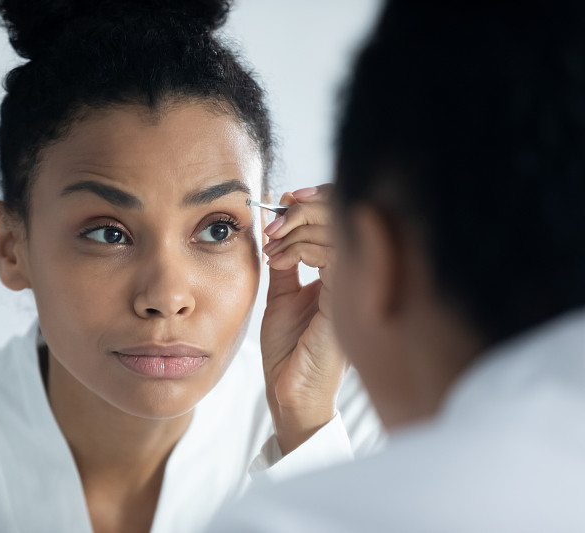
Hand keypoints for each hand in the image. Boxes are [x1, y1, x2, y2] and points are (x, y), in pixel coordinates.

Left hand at [260, 185, 345, 454]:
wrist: (289, 393)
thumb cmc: (290, 352)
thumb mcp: (284, 296)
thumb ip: (287, 263)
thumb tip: (278, 227)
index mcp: (344, 276)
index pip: (343, 222)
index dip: (317, 203)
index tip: (284, 200)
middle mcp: (355, 280)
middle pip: (346, 219)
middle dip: (306, 208)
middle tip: (276, 215)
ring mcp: (353, 290)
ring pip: (340, 233)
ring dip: (299, 226)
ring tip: (272, 239)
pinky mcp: (345, 303)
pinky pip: (333, 257)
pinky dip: (302, 246)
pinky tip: (279, 257)